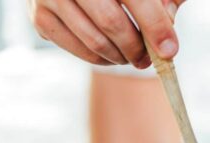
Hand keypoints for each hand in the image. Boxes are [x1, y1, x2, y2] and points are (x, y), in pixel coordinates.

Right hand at [28, 0, 184, 66]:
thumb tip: (169, 18)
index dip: (155, 25)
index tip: (170, 51)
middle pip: (111, 23)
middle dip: (136, 48)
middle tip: (149, 59)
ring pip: (94, 41)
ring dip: (120, 57)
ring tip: (133, 56)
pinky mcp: (39, 17)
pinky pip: (77, 50)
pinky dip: (100, 59)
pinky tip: (112, 53)